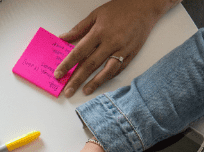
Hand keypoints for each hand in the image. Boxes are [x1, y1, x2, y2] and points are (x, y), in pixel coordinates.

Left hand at [54, 0, 179, 96]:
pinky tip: (99, 83)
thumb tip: (63, 38)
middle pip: (90, 65)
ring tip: (84, 91)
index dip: (67, 65)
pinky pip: (118, 69)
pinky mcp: (131, 54)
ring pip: (106, 71)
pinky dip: (108, 77)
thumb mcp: (96, 14)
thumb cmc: (120, 8)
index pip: (79, 52)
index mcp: (99, 32)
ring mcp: (122, 50)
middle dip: (77, 79)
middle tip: (68, 91)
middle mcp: (110, 42)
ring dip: (94, 83)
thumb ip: (79, 28)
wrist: (145, 6)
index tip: (58, 74)